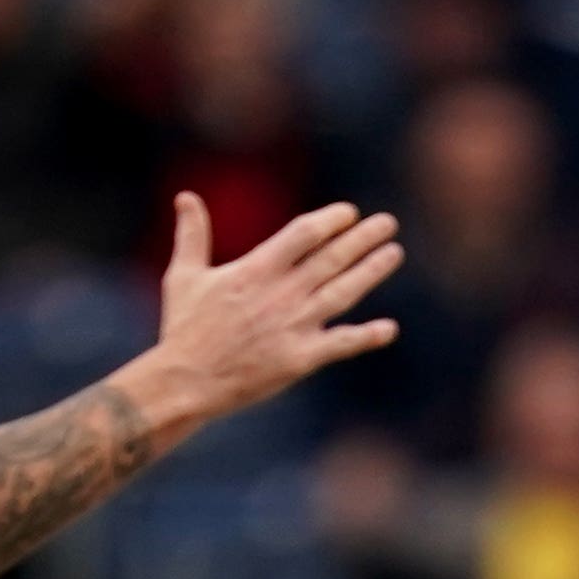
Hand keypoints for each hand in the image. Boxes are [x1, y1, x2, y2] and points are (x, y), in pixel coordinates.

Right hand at [140, 194, 402, 433]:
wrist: (186, 381)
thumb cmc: (184, 328)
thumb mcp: (184, 275)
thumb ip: (192, 234)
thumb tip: (186, 196)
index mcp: (256, 269)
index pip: (304, 233)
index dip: (331, 220)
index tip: (350, 213)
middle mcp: (282, 293)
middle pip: (332, 257)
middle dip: (363, 237)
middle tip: (388, 223)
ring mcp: (294, 325)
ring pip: (344, 292)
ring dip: (372, 271)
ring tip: (394, 253)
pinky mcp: (301, 358)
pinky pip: (341, 344)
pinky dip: (367, 336)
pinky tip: (389, 329)